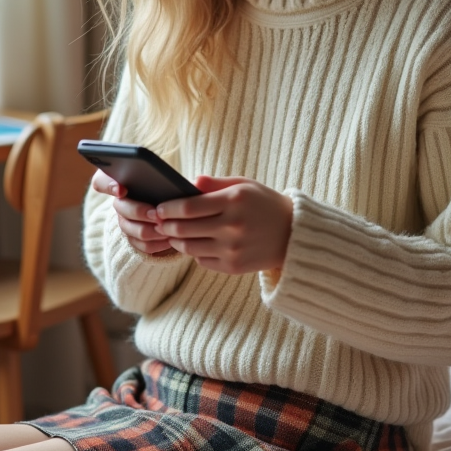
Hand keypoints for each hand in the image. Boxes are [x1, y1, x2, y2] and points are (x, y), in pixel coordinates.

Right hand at [94, 169, 173, 254]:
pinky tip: (169, 240)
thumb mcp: (159, 173)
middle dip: (138, 212)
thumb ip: (149, 170)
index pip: (101, 181)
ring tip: (165, 228)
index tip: (121, 190)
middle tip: (156, 214)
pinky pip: (140, 244)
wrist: (172, 198)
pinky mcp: (135, 238)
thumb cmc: (165, 181)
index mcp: (119, 181)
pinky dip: (155, 244)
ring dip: (148, 230)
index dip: (109, 186)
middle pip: (121, 208)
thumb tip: (154, 175)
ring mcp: (125, 221)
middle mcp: (119, 202)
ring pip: (130, 229)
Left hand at [152, 175, 293, 274]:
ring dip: (175, 240)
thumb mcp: (244, 185)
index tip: (158, 208)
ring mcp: (232, 249)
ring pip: (189, 248)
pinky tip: (194, 244)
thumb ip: (215, 184)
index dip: (167, 208)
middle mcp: (232, 226)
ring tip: (172, 234)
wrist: (293, 234)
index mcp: (234, 201)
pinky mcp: (233, 267)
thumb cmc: (265, 204)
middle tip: (157, 222)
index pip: (188, 207)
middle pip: (183, 229)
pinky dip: (194, 253)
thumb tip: (189, 183)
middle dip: (165, 225)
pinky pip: (201, 261)